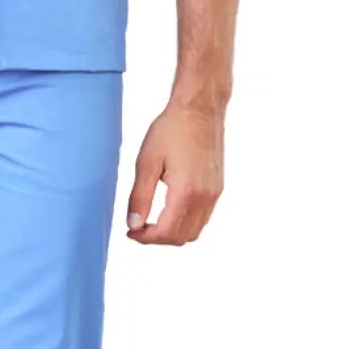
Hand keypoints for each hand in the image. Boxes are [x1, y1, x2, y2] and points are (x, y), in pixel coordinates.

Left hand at [124, 99, 224, 244]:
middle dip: (157, 238)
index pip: (166, 232)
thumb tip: (133, 225)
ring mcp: (214, 194)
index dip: (145, 238)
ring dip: (172, 233)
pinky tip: (168, 210)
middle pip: (181, 237)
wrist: (200, 109)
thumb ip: (139, 197)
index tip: (130, 232)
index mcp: (186, 192)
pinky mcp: (217, 188)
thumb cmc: (172, 129)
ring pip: (194, 231)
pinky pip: (202, 218)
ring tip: (151, 221)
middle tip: (138, 228)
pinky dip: (185, 223)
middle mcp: (205, 197)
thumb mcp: (146, 162)